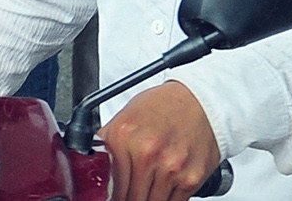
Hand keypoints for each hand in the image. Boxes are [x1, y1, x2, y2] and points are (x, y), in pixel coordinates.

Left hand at [101, 82, 222, 200]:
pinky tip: (162, 189)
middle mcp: (147, 153)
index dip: (110, 194)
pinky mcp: (191, 179)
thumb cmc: (161, 108)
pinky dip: (166, 199)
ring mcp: (170, 168)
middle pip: (129, 197)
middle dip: (126, 197)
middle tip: (126, 193)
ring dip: (146, 199)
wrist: (199, 101)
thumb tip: (91, 166)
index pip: (109, 183)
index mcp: (124, 137)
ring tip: (144, 190)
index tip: (111, 195)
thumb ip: (107, 145)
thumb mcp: (124, 118)